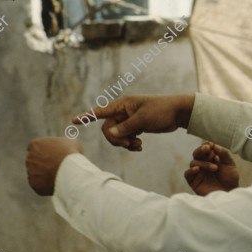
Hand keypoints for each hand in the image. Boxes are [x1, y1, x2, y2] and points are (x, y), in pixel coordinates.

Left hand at [26, 137, 82, 195]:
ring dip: (43, 174)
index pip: (34, 147)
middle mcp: (29, 158)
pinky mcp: (34, 184)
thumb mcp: (71, 142)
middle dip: (42, 163)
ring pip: (35, 173)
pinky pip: (38, 184)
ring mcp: (30, 172)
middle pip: (34, 161)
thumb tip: (65, 143)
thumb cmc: (71, 155)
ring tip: (58, 176)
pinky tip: (55, 183)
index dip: (44, 151)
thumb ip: (63, 141)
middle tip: (55, 167)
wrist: (70, 172)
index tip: (52, 155)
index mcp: (35, 145)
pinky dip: (45, 184)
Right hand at [72, 95, 194, 150]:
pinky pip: (125, 138)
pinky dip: (131, 144)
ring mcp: (128, 120)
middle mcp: (123, 112)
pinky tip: (140, 146)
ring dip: (125, 143)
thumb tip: (108, 134)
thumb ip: (125, 128)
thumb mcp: (142, 120)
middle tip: (129, 143)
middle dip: (116, 139)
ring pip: (117, 136)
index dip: (86, 117)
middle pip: (108, 130)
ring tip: (138, 145)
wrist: (177, 113)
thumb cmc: (161, 111)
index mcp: (122, 105)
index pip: (100, 111)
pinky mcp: (135, 127)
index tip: (73, 121)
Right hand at [184, 142, 238, 195]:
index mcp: (210, 158)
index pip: (205, 148)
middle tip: (208, 148)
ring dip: (203, 163)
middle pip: (196, 153)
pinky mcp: (193, 181)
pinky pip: (187, 174)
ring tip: (215, 168)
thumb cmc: (230, 179)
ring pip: (193, 162)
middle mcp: (202, 164)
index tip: (211, 145)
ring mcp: (198, 173)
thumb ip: (224, 154)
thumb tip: (215, 145)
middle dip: (201, 150)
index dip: (207, 145)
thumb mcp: (230, 164)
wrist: (229, 193)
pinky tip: (198, 169)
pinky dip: (191, 170)